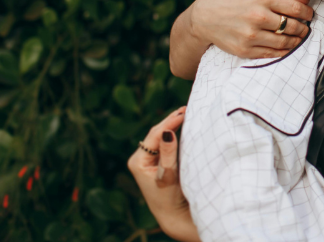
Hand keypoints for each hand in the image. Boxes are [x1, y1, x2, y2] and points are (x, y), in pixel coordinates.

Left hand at [127, 107, 200, 241]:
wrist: (173, 215)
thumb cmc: (170, 198)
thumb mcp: (168, 175)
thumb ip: (168, 154)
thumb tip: (168, 132)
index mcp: (137, 161)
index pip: (154, 135)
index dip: (169, 122)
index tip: (183, 112)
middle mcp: (140, 158)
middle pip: (156, 134)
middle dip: (170, 121)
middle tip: (186, 108)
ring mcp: (148, 160)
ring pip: (161, 137)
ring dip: (172, 125)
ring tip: (185, 112)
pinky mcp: (157, 161)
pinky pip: (165, 143)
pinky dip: (174, 134)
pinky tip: (182, 125)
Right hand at [189, 0, 313, 57]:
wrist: (207, 17)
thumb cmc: (234, 2)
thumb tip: (305, 2)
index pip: (295, 9)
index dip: (307, 13)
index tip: (310, 15)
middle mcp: (258, 17)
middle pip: (292, 26)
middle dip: (303, 28)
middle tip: (306, 28)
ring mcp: (252, 35)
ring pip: (284, 41)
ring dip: (296, 41)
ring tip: (299, 38)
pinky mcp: (246, 50)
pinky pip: (272, 53)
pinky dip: (283, 51)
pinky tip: (287, 48)